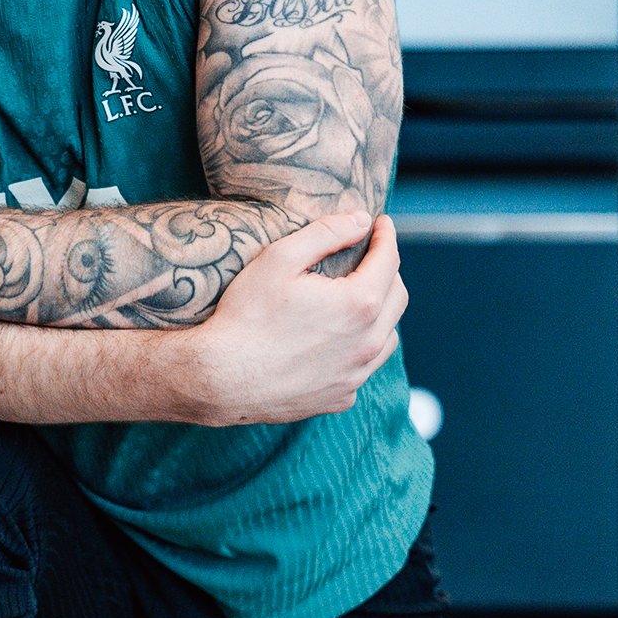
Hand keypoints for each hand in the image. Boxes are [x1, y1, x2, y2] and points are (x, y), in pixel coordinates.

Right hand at [178, 213, 406, 424]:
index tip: (380, 224)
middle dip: (388, 271)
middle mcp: (368, 343)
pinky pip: (363, 367)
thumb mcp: (280, 259)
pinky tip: (338, 341)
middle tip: (369, 257)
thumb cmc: (245, 317)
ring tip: (358, 299)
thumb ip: (326, 233)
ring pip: (388, 337)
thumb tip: (362, 220)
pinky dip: (360, 349)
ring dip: (380, 313)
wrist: (219, 380)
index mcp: (359, 304)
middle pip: (398, 297)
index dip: (386, 236)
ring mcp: (356, 375)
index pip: (389, 261)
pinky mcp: (340, 397)